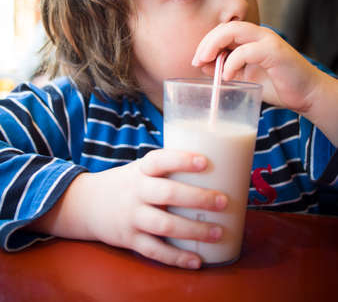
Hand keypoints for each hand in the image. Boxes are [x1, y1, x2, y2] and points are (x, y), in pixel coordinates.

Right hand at [33, 150, 227, 268]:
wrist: (87, 204)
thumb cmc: (127, 183)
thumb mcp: (140, 169)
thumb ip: (167, 170)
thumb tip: (213, 168)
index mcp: (141, 170)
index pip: (160, 160)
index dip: (181, 160)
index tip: (204, 161)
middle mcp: (136, 191)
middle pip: (167, 194)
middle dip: (197, 198)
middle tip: (223, 201)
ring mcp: (131, 217)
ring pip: (164, 225)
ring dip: (193, 231)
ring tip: (218, 232)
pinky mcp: (129, 239)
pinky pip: (155, 251)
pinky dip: (176, 258)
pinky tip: (197, 260)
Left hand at [192, 21, 322, 113]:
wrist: (305, 94)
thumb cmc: (275, 85)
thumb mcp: (243, 77)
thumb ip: (224, 69)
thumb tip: (202, 65)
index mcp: (250, 39)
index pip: (222, 31)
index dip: (206, 43)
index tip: (196, 60)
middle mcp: (258, 35)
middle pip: (225, 27)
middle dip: (206, 42)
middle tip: (197, 60)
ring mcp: (267, 40)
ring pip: (234, 30)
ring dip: (214, 45)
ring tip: (205, 62)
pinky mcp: (275, 52)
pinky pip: (247, 51)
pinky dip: (232, 61)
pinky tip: (226, 75)